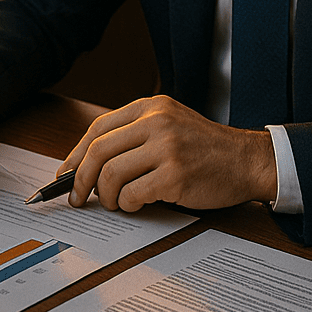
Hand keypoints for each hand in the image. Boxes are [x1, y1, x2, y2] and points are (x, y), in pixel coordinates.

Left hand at [59, 95, 277, 211]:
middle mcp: (157, 122)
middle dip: (80, 178)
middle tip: (77, 196)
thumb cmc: (206, 148)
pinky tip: (136, 204)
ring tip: (115, 202)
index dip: (76, 154)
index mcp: (151, 107)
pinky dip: (128, 204)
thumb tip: (90, 163)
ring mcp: (167, 148)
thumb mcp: (171, 124)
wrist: (247, 160)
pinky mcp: (176, 175)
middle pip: (99, 151)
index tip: (65, 173)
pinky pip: (134, 194)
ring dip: (106, 195)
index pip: (98, 128)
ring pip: (112, 174)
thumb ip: (136, 134)